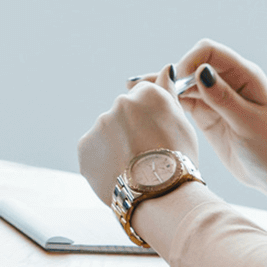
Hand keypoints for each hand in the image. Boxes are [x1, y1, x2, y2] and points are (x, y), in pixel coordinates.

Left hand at [77, 75, 200, 206]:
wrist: (160, 197)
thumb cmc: (178, 161)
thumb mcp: (182, 123)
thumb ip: (168, 92)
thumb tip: (166, 69)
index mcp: (145, 94)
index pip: (143, 96)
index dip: (151, 118)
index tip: (156, 135)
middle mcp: (119, 103)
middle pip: (124, 114)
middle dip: (131, 131)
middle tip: (146, 156)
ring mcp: (99, 125)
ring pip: (107, 133)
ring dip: (116, 146)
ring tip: (133, 169)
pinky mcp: (84, 148)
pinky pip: (93, 151)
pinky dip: (103, 161)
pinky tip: (119, 174)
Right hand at [132, 41, 266, 211]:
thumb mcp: (248, 123)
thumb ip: (223, 98)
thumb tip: (200, 72)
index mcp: (244, 75)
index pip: (209, 52)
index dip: (188, 61)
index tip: (175, 81)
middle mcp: (228, 81)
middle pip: (192, 66)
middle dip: (169, 74)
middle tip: (142, 89)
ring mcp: (215, 98)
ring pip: (184, 84)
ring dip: (162, 87)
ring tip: (132, 91)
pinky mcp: (207, 115)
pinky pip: (183, 102)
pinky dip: (167, 102)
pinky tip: (147, 105)